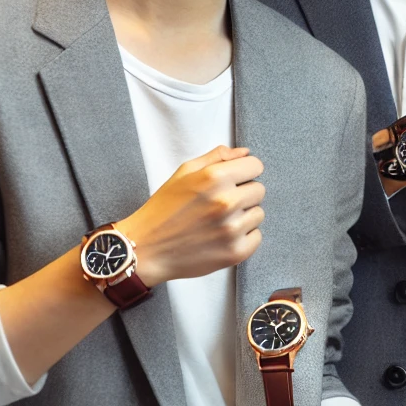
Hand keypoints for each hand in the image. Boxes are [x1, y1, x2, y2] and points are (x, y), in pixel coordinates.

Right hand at [118, 145, 263, 283]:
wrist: (146, 248)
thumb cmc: (164, 209)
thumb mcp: (184, 173)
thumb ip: (217, 157)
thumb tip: (245, 153)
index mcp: (215, 177)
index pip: (256, 166)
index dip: (245, 172)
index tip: (235, 180)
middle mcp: (226, 202)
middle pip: (259, 190)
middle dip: (243, 193)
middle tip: (220, 203)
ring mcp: (232, 229)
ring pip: (259, 214)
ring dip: (244, 216)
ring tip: (218, 221)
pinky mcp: (236, 252)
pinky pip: (257, 237)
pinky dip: (243, 237)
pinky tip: (222, 236)